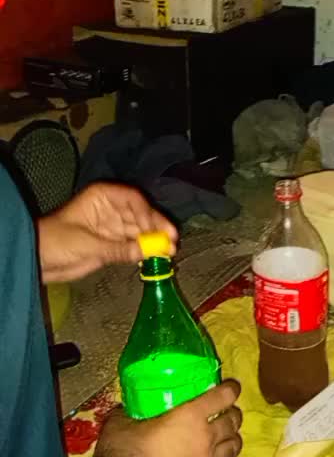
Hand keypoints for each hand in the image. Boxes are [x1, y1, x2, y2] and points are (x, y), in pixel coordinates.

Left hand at [38, 183, 177, 282]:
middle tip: (173, 242)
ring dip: (154, 241)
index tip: (161, 229)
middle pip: (141, 215)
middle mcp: (111, 209)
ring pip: (140, 231)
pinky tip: (157, 258)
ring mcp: (113, 227)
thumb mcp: (89, 244)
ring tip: (169, 253)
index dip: (149, 214)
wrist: (37, 258)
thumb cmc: (56, 241)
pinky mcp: (112, 244)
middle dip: (157, 229)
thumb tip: (150, 252)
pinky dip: (145, 251)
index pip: (133, 200)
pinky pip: (134, 245)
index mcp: (102, 197)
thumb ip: (120, 248)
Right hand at [93, 381, 242, 456]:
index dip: (230, 389)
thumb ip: (130, 411)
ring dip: (233, 439)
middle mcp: (205, 438)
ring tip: (228, 436)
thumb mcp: (122, 421)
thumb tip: (127, 408)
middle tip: (227, 412)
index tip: (232, 387)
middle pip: (232, 422)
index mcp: (190, 416)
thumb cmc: (123, 450)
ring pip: (233, 448)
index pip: (222, 397)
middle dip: (233, 414)